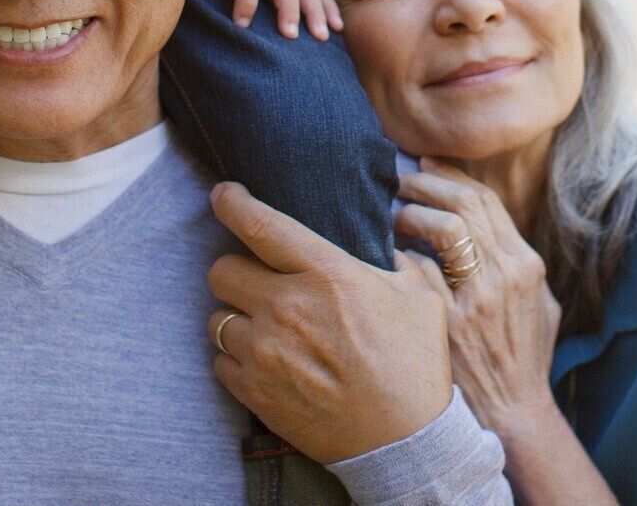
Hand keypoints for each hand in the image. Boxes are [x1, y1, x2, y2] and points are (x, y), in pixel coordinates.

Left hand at [206, 182, 451, 462]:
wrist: (404, 442)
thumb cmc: (415, 365)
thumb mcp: (418, 296)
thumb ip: (393, 261)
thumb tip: (384, 241)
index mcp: (327, 274)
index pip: (262, 225)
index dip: (233, 203)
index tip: (223, 195)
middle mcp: (286, 307)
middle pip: (221, 269)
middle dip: (235, 269)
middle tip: (257, 279)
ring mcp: (265, 352)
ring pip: (217, 317)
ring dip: (237, 319)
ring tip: (267, 329)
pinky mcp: (254, 392)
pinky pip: (221, 362)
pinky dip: (237, 359)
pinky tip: (266, 363)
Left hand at [395, 159, 562, 438]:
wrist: (511, 415)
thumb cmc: (523, 360)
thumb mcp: (539, 306)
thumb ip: (517, 264)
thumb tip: (486, 226)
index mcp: (525, 266)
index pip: (486, 200)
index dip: (452, 175)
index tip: (427, 162)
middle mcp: (505, 275)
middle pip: (465, 204)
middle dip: (427, 182)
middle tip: (400, 178)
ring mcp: (477, 299)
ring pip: (445, 227)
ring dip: (412, 211)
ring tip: (392, 212)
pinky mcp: (448, 322)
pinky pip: (417, 270)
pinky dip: (399, 253)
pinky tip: (384, 251)